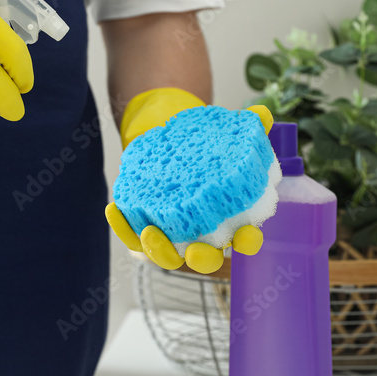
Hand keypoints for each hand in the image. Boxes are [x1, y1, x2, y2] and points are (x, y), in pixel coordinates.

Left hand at [106, 104, 273, 273]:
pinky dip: (123, 225)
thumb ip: (247, 127)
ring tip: (151, 232)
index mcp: (229, 219)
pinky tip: (114, 209)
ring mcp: (171, 233)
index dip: (248, 242)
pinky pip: (131, 234)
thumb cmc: (204, 148)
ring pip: (167, 256)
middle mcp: (201, 233)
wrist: (168, 141)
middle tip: (196, 250)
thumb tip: (262, 115)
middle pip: (206, 260)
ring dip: (160, 250)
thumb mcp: (226, 136)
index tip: (247, 235)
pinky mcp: (142, 225)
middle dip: (203, 260)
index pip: (244, 240)